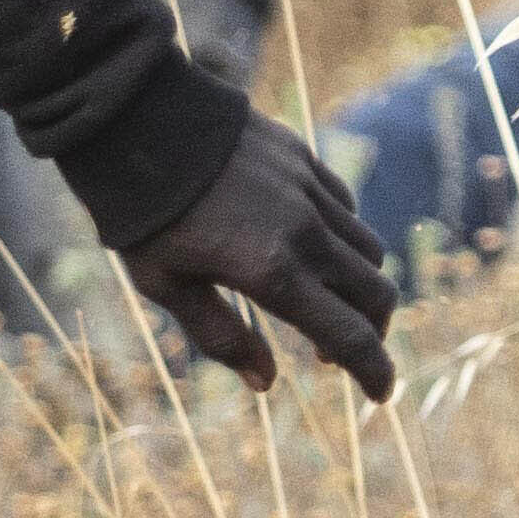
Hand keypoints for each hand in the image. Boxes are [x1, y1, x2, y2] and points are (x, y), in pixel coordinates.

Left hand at [126, 109, 404, 401]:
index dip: (374, 372)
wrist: (137, 122)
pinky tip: (312, 246)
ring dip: (361, 286)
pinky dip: (344, 239)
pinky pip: (346, 208)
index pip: (349, 336)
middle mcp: (305, 233)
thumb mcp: (167, 287)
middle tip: (341, 352)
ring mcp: (309, 192)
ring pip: (369, 250)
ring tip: (325, 300)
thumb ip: (221, 337)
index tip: (381, 394)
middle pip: (377, 294)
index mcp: (272, 273)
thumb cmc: (142, 215)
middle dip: (374, 332)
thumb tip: (266, 382)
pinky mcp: (304, 161)